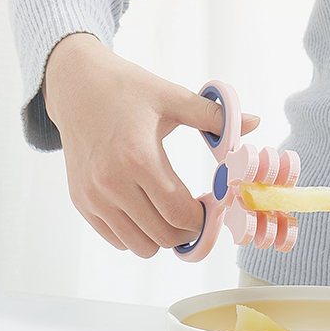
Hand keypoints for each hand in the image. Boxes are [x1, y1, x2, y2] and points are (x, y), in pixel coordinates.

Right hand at [43, 33, 259, 256]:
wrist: (75, 84)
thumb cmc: (126, 89)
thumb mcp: (173, 97)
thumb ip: (216, 117)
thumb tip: (254, 122)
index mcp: (137, 156)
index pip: (180, 213)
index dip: (205, 218)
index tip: (214, 204)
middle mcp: (111, 182)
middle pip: (164, 236)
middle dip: (190, 230)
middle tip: (199, 211)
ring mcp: (93, 196)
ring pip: (141, 246)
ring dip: (164, 236)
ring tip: (173, 211)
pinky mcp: (81, 202)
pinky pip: (118, 240)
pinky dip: (139, 234)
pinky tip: (149, 209)